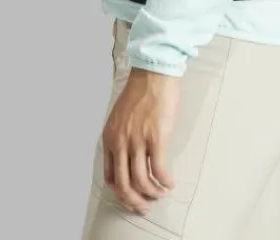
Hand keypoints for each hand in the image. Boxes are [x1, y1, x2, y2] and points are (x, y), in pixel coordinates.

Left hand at [102, 66, 179, 213]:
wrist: (154, 73)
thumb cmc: (140, 91)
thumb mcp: (120, 116)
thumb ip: (121, 137)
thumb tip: (131, 158)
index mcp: (109, 137)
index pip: (110, 176)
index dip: (121, 191)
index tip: (131, 195)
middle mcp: (120, 142)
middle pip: (123, 186)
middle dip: (134, 201)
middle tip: (144, 207)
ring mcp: (137, 141)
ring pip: (141, 181)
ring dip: (152, 193)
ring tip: (160, 193)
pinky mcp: (156, 138)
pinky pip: (159, 170)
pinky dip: (164, 181)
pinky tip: (169, 182)